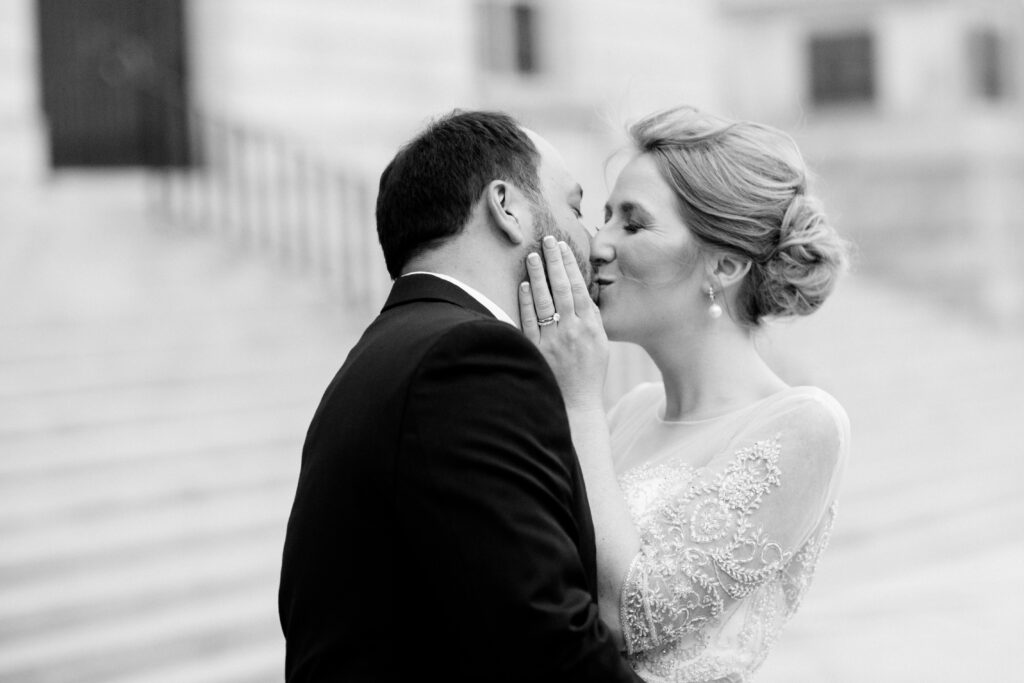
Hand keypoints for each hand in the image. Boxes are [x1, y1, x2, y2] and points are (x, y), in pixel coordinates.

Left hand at [519, 236, 607, 411]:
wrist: (577, 404)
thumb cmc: (589, 373)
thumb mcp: (600, 343)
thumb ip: (591, 318)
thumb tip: (582, 292)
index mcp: (592, 326)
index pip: (580, 288)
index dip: (570, 265)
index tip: (563, 247)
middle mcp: (574, 330)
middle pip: (563, 288)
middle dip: (554, 262)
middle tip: (547, 240)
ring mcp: (555, 340)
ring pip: (545, 301)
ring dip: (538, 276)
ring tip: (532, 256)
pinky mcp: (538, 350)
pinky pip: (530, 321)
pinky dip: (526, 301)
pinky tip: (522, 285)